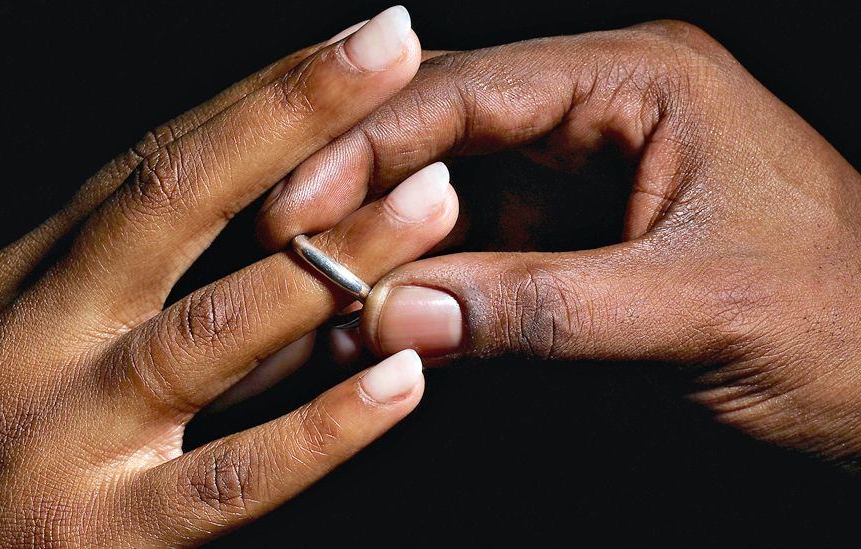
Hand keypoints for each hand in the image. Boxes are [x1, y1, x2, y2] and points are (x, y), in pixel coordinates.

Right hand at [0, 7, 460, 545]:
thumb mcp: (25, 325)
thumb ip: (117, 262)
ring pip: (214, 329)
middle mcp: (42, 332)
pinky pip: (233, 475)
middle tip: (392, 48)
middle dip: (291, 117)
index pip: (160, 157)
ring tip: (432, 202)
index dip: (264, 94)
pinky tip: (403, 382)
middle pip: (178, 199)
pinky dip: (324, 427)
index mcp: (36, 273)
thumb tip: (239, 186)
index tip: (356, 41)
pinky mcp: (106, 536)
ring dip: (331, 259)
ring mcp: (69, 434)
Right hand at [257, 21, 860, 463]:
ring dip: (386, 250)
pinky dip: (426, 292)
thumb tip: (395, 312)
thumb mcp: (694, 312)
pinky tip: (377, 321)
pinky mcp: (572, 247)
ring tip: (317, 295)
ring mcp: (581, 186)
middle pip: (445, 136)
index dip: (372, 143)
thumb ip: (542, 308)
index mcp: (641, 83)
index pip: (473, 92)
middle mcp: (600, 119)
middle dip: (364, 192)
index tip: (297, 203)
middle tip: (284, 248)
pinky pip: (476, 258)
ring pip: (450, 202)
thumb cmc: (845, 325)